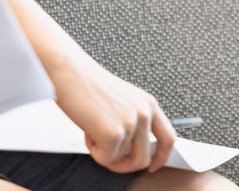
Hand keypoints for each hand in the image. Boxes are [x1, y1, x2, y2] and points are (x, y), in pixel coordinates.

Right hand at [56, 52, 175, 173]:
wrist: (70, 73)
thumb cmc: (89, 86)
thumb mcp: (122, 102)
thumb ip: (134, 122)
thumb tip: (132, 151)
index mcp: (148, 103)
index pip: (168, 138)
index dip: (161, 157)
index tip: (153, 166)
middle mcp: (144, 113)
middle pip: (144, 158)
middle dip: (125, 165)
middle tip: (109, 157)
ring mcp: (131, 123)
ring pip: (121, 160)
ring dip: (104, 152)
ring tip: (94, 130)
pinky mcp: (114, 134)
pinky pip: (106, 159)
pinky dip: (93, 151)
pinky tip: (88, 131)